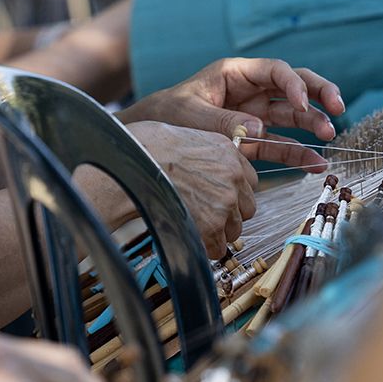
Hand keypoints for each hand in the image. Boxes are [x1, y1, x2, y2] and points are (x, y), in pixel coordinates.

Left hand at [121, 58, 345, 172]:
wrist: (151, 136)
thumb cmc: (167, 115)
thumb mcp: (190, 114)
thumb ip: (223, 121)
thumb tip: (258, 129)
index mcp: (235, 73)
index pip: (275, 71)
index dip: (293, 83)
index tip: (303, 101)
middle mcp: (251, 91)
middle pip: (294, 85)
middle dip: (319, 93)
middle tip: (338, 107)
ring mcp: (255, 115)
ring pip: (294, 114)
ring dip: (314, 123)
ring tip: (330, 136)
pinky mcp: (254, 140)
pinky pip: (282, 145)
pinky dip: (300, 154)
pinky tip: (317, 164)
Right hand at [126, 120, 257, 257]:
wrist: (133, 165)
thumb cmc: (147, 147)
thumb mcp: (188, 134)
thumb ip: (208, 153)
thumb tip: (207, 166)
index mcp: (228, 151)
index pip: (249, 181)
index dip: (234, 192)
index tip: (219, 197)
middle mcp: (233, 175)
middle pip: (247, 208)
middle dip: (229, 215)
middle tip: (206, 215)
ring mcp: (225, 201)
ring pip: (234, 230)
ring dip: (217, 232)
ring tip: (193, 226)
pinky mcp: (212, 224)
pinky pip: (217, 247)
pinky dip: (205, 247)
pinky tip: (189, 236)